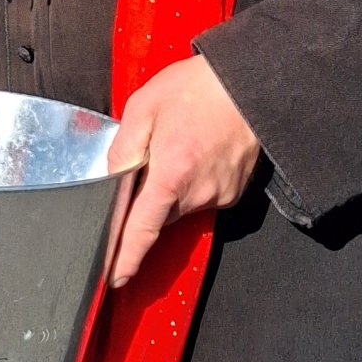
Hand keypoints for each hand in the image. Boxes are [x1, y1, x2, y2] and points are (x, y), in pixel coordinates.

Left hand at [105, 56, 259, 286]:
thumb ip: (123, 147)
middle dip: (147, 200)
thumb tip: (111, 177)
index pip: (142, 229)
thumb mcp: (144, 107)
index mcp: (170, 174)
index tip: (114, 278)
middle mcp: (198, 193)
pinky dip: (193, 184)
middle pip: (159, 215)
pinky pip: (202, 197)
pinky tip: (197, 153)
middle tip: (149, 161)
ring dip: (171, 188)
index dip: (126, 257)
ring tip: (177, 147)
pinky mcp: (235, 192)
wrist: (249, 84)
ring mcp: (220, 195)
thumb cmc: (195, 89)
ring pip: (180, 206)